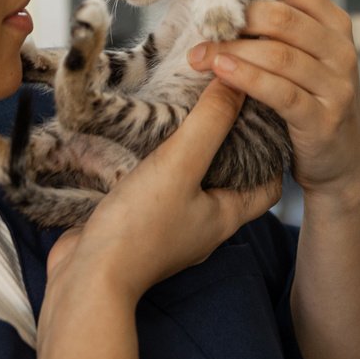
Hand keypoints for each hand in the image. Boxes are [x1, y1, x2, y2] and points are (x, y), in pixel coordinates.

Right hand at [46, 80, 281, 303]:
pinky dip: (155, 167)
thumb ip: (209, 123)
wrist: (87, 277)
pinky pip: (155, 191)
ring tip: (181, 115)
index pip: (268, 186)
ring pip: (189, 184)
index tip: (262, 118)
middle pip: (228, 180)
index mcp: (224, 217)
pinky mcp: (137, 227)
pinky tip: (141, 144)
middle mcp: (201, 225)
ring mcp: (168, 228)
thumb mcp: (180, 164)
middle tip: (220, 106)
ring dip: (187, 154)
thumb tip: (236, 81)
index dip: (272, 154)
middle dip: (226, 145)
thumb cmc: (139, 229)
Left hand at [187, 0, 359, 206]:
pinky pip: (281, 92)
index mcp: (333, 23)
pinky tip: (220, 73)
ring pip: (278, 55)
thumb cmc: (309, 100)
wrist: (340, 160)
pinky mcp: (323, 119)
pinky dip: (247, 79)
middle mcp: (340, 49)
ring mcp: (336, 85)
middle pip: (282, 17)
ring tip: (198, 54)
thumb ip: (277, 29)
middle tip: (199, 25)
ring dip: (231, 51)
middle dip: (235, 18)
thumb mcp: (303, 57)